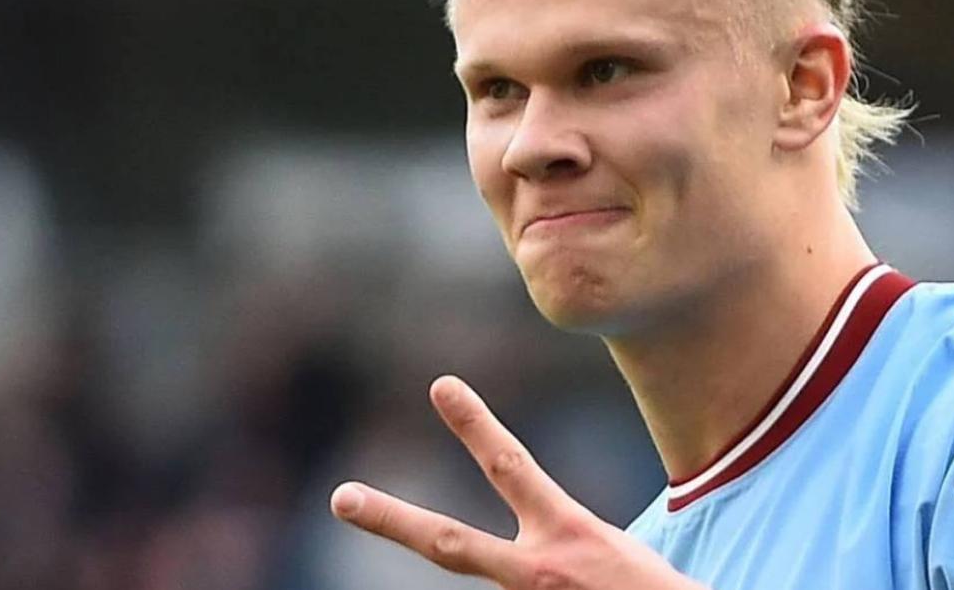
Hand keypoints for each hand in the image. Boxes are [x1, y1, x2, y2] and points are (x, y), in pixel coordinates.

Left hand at [330, 375, 706, 589]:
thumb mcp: (611, 549)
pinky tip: (559, 589)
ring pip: (483, 581)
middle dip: (391, 519)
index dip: (474, 423)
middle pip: (448, 544)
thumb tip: (531, 552)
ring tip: (519, 558)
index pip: (511, 466)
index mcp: (569, 532)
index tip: (441, 385)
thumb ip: (564, 541)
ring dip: (515, 579)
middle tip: (342, 497)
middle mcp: (538, 572)